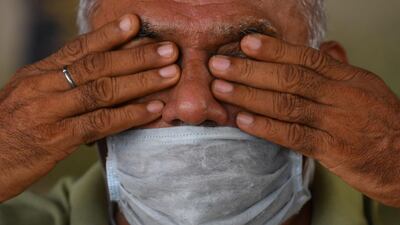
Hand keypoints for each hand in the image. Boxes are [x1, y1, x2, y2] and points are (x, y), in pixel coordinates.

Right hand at [0, 14, 179, 201]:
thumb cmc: (10, 129)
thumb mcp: (29, 96)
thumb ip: (59, 81)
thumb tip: (95, 70)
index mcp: (38, 74)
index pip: (78, 48)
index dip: (109, 35)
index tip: (135, 22)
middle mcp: (44, 87)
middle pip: (97, 65)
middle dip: (137, 56)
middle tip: (169, 50)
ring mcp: (50, 113)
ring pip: (102, 91)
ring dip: (141, 82)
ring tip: (171, 75)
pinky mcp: (57, 139)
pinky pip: (100, 123)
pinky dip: (129, 115)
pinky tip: (153, 110)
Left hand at [209, 34, 399, 206]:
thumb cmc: (382, 122)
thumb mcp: (364, 88)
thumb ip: (338, 70)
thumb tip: (323, 48)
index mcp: (347, 78)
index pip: (306, 58)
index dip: (274, 50)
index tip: (246, 44)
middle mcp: (340, 96)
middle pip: (290, 78)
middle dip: (250, 70)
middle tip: (219, 65)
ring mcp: (335, 122)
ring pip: (287, 104)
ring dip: (250, 96)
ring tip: (222, 89)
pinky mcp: (332, 150)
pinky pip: (294, 136)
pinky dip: (266, 128)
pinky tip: (243, 121)